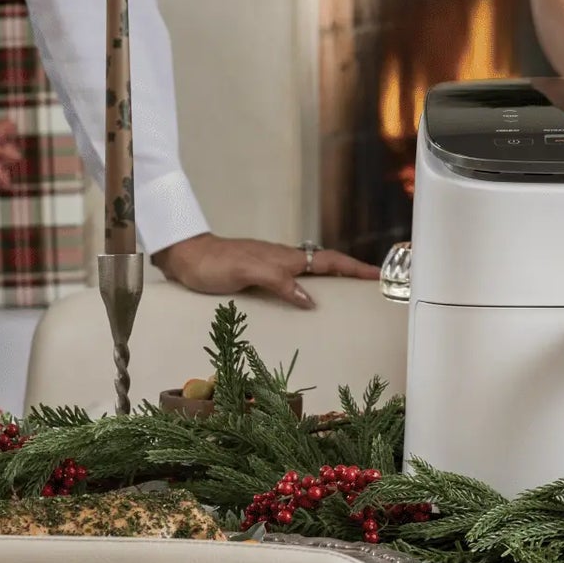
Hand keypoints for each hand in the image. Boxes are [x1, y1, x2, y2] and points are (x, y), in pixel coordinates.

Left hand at [153, 235, 381, 307]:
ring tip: (347, 298)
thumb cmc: (213, 264)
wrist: (185, 257)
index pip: (328, 262)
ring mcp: (271, 268)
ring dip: (331, 283)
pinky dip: (308, 291)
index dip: (354, 269)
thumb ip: (279, 282)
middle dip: (351, 274)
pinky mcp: (259, 276)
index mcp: (284, 258)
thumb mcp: (246, 272)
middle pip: (325, 266)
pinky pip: (293, 283)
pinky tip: (305, 305)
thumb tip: (311, 300)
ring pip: (309, 274)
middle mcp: (282, 261)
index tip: (379, 276)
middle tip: (372, 288)